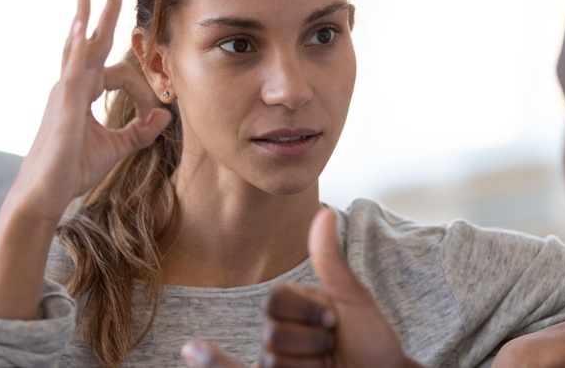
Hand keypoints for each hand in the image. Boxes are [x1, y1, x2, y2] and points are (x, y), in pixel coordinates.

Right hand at [6, 0, 171, 220]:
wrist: (43, 195)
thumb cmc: (71, 170)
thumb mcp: (115, 148)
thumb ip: (140, 131)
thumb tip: (165, 116)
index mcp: (80, 93)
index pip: (118, 74)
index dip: (143, 92)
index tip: (155, 116)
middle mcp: (70, 86)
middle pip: (88, 38)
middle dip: (100, 6)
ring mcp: (64, 93)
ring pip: (77, 44)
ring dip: (84, 12)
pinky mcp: (65, 107)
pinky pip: (71, 70)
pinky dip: (75, 47)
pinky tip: (80, 26)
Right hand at [181, 209, 421, 367]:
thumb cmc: (372, 343)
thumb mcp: (353, 300)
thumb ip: (329, 262)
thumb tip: (324, 212)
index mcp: (293, 306)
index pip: (275, 301)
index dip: (308, 312)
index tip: (335, 320)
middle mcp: (278, 330)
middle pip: (271, 333)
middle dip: (311, 342)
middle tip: (333, 347)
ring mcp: (275, 361)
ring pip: (271, 360)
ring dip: (309, 366)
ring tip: (327, 366)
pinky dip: (214, 363)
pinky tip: (191, 350)